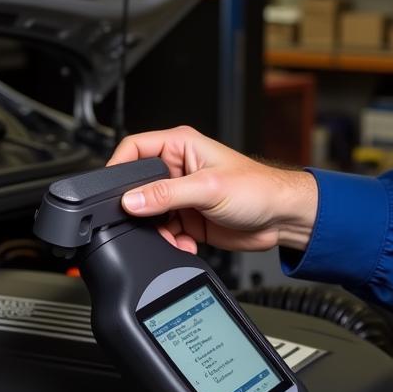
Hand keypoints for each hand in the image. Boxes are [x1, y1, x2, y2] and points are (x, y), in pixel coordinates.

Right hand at [107, 125, 317, 253]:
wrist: (282, 219)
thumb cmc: (259, 188)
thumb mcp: (209, 188)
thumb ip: (167, 194)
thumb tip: (132, 200)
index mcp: (181, 146)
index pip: (134, 149)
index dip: (118, 167)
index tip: (110, 191)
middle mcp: (178, 169)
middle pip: (138, 187)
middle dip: (138, 209)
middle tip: (143, 222)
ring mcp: (182, 196)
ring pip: (149, 215)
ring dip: (157, 231)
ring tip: (172, 237)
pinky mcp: (188, 219)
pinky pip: (165, 232)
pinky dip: (170, 242)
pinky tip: (185, 245)